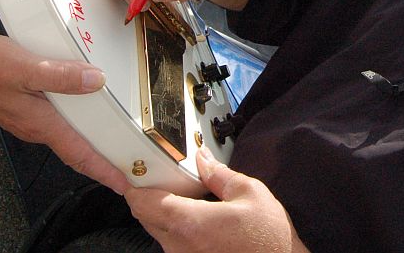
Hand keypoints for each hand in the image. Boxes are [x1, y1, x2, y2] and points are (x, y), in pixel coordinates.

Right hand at [0, 28, 131, 194]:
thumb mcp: (23, 66)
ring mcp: (26, 117)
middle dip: (102, 159)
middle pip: (75, 148)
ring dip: (89, 139)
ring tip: (113, 136)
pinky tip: (83, 104)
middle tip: (128, 161)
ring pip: (65, 133)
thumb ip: (60, 75)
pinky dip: (73, 119)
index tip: (126, 182)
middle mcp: (34, 125)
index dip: (104, 170)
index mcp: (40, 122)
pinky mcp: (20, 105)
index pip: (79, 154)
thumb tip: (95, 81)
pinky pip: (55, 118)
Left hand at [125, 147, 308, 252]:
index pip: (144, 203)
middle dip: (150, 196)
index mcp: (191, 224)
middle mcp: (181, 247)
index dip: (135, 185)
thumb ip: (219, 174)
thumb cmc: (269, 238)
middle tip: (163, 178)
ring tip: (187, 198)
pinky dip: (177, 228)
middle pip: (147, 217)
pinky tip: (198, 218)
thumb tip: (204, 160)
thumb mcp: (249, 193)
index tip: (133, 173)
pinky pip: (173, 244)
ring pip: (159, 231)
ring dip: (164, 213)